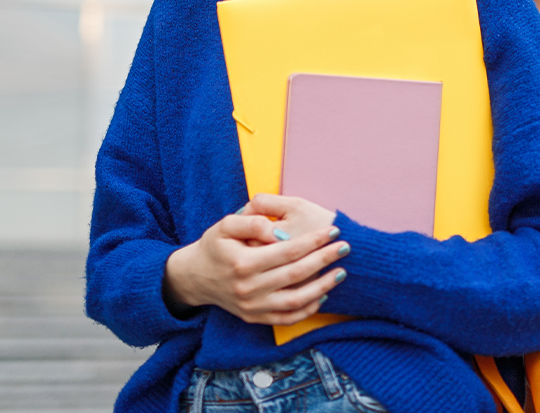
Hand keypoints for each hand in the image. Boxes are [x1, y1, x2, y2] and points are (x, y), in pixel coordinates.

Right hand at [163, 194, 348, 325]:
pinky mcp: (254, 318)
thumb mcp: (225, 225)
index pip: (288, 250)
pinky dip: (308, 309)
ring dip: (322, 287)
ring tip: (341, 272)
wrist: (195, 277)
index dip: (314, 241)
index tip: (333, 231)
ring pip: (295, 301)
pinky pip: (287, 318)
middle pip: (296, 274)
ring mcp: (252, 306)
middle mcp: (248, 288)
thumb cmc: (215, 246)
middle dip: (324, 260)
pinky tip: (323, 294)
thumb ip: (252, 222)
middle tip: (345, 247)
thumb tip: (279, 231)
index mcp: (243, 263)